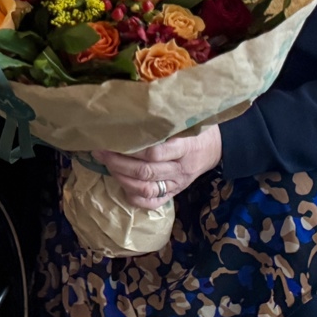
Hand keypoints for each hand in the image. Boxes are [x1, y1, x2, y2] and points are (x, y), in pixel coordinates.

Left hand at [93, 127, 222, 209]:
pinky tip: (121, 186)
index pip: (154, 153)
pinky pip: (153, 202)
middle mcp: (180, 169)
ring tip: (107, 166)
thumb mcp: (185, 121)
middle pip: (145, 171)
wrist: (215, 148)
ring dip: (121, 179)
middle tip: (101, 152)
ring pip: (146, 188)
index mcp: (185, 148)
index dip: (130, 149)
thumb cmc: (195, 130)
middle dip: (118, 163)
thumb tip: (130, 114)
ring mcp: (177, 184)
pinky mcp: (174, 193)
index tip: (111, 140)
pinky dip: (134, 197)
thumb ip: (163, 122)